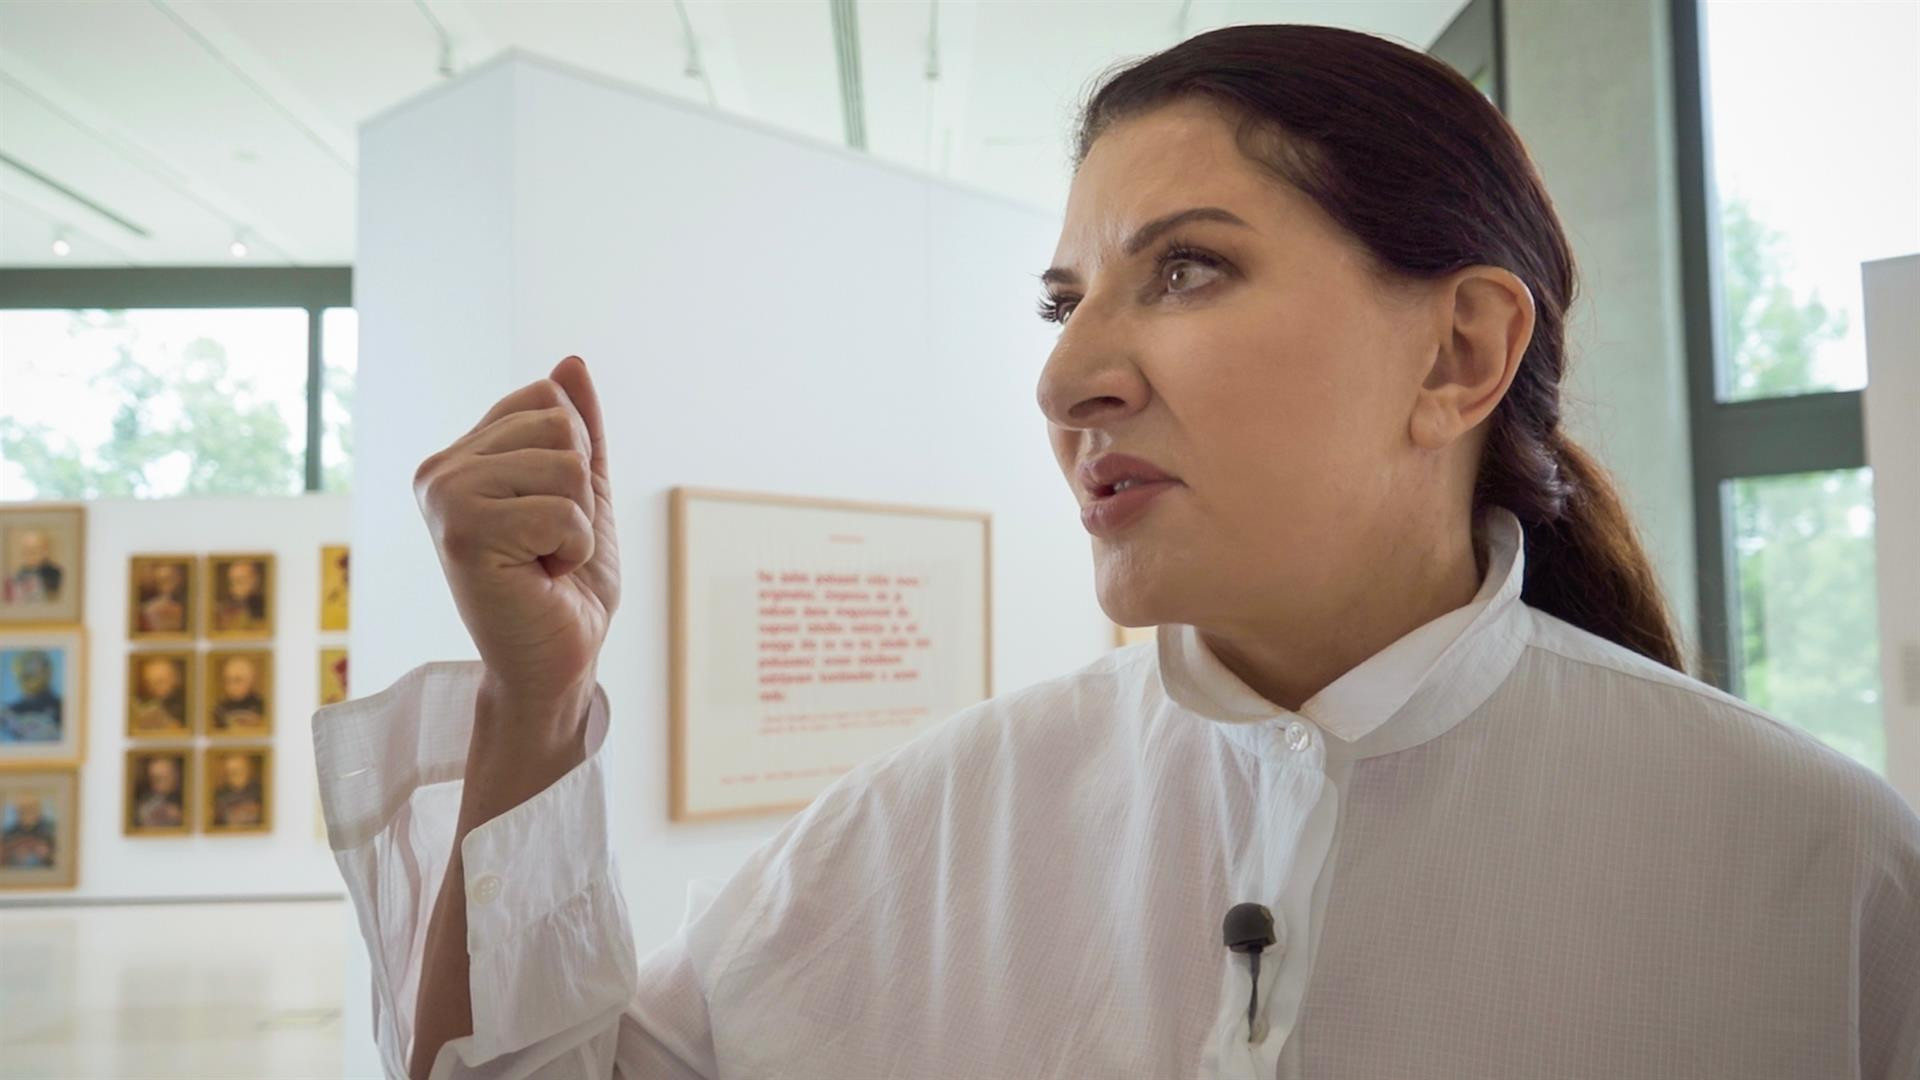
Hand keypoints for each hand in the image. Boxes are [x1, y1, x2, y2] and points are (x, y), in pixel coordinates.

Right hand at [413, 356, 620, 707]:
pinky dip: (573, 549)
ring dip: (578, 522)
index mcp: (464, 455)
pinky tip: (540, 577)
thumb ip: (579, 431)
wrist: (558, 659)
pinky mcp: (464, 531)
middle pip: (560, 422)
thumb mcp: (586, 494)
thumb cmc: (567, 585)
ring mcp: (446, 496)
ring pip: (565, 464)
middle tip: (548, 543)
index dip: (576, 457)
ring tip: (543, 559)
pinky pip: (563, 510)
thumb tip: (571, 363)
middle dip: (580, 490)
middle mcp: (442, 469)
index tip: (550, 515)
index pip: (548, 395)